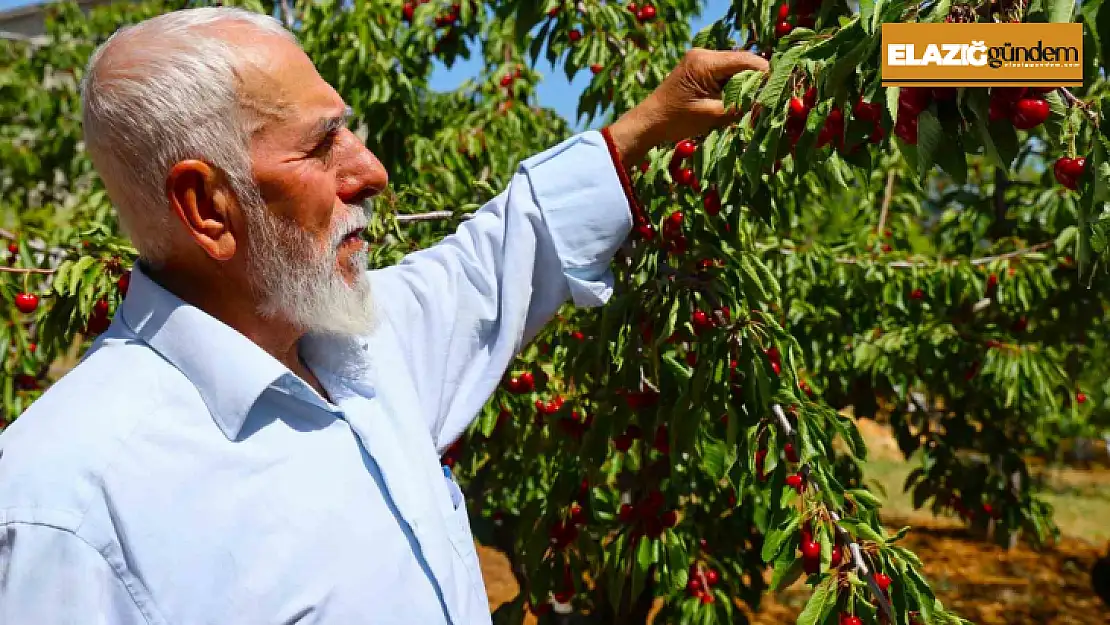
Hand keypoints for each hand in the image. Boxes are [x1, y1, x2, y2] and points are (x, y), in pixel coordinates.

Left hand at [607, 48, 769, 165]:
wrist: (648, 122)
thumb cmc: (676, 121)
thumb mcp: (712, 115)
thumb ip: (740, 106)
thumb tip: (768, 103)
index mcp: (705, 62)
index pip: (747, 62)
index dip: (767, 75)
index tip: (782, 91)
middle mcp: (704, 54)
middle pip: (744, 62)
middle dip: (759, 81)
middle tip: (773, 100)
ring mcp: (702, 59)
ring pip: (737, 67)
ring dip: (747, 84)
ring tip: (758, 103)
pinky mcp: (701, 68)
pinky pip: (726, 72)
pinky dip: (735, 85)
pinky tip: (741, 100)